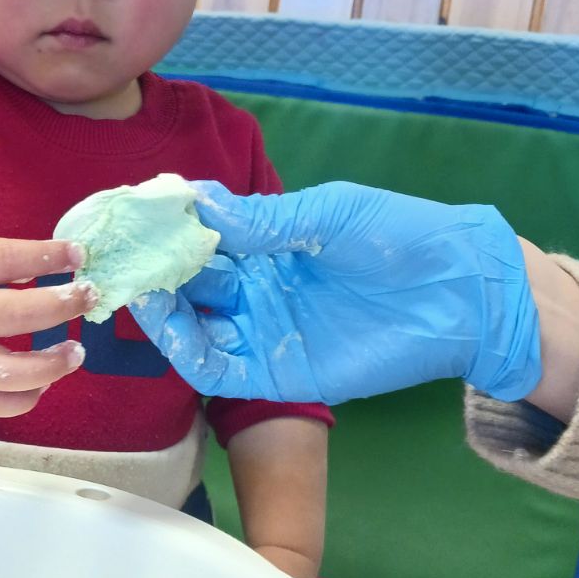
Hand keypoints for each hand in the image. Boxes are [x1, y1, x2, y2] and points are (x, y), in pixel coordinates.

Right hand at [0, 233, 94, 415]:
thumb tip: (45, 269)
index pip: (5, 261)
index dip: (47, 256)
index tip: (79, 254)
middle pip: (14, 316)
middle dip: (61, 305)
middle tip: (87, 295)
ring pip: (5, 373)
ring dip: (49, 365)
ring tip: (75, 351)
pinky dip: (22, 400)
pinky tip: (44, 383)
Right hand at [129, 181, 540, 404]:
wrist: (461, 296)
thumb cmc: (400, 239)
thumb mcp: (329, 216)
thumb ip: (264, 220)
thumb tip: (197, 203)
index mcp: (264, 243)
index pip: (198, 235)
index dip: (161, 226)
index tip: (125, 213)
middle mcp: (253, 287)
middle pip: (185, 282)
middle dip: (150, 269)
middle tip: (118, 257)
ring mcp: (262, 330)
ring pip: (191, 326)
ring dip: (160, 312)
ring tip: (138, 290)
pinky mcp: (276, 374)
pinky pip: (217, 368)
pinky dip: (187, 351)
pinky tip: (170, 329)